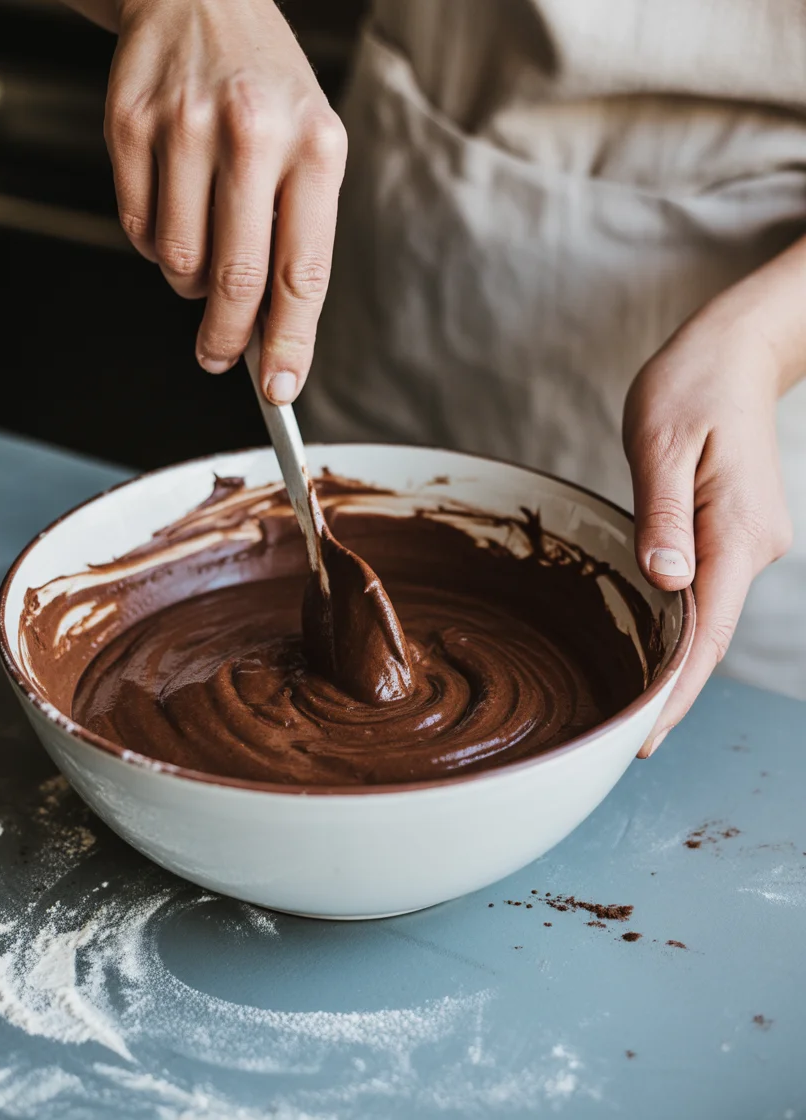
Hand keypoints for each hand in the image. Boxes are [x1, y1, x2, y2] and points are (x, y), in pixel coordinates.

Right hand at [104, 0, 346, 402]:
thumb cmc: (267, 90)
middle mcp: (252, 133)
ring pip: (179, 261)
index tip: (280, 390)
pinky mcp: (129, 123)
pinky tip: (174, 216)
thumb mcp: (310, 148)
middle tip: (218, 356)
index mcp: (315, 148)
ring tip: (203, 254)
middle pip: (236, 280)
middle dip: (226, 338)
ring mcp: (185, 126)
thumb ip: (296, 236)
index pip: (302, 273)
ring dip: (190, 283)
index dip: (289, 343)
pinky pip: (139, 228)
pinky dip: (156, 246)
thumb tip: (269, 333)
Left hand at [623, 303, 792, 756]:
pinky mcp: (734, 533)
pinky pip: (705, 591)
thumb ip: (663, 515)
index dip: (675, 694)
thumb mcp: (663, 443)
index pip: (704, 636)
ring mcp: (748, 543)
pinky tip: (651, 648)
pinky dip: (677, 626)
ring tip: (628, 709)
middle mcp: (753, 549)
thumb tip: (668, 582)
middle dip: (671, 694)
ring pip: (706, 618)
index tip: (641, 741)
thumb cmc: (692, 385)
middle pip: (707, 639)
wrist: (737, 351)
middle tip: (619, 742)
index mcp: (737, 534)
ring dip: (673, 664)